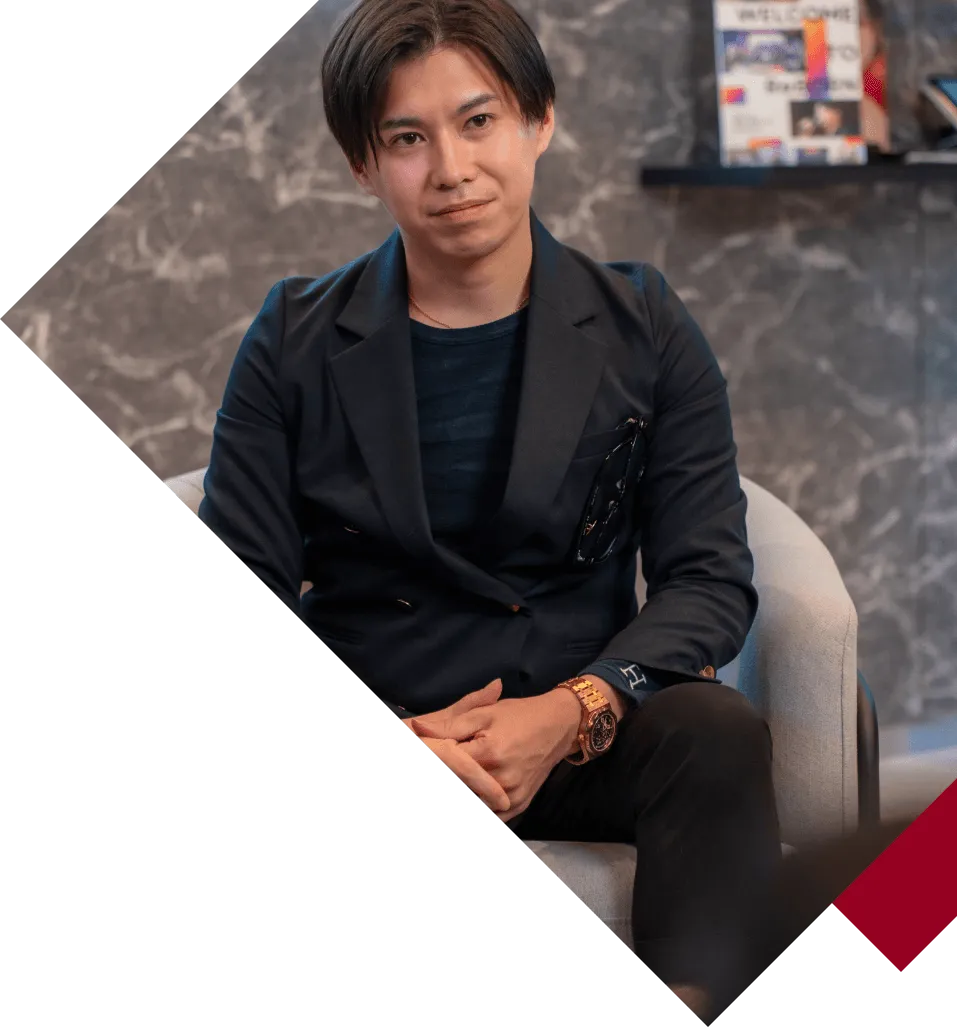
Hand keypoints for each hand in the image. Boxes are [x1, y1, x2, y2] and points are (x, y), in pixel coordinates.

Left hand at [410, 685, 580, 823]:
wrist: (559, 726)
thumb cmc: (519, 715)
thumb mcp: (484, 713)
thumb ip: (449, 725)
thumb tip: (415, 727)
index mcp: (489, 752)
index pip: (449, 765)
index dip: (436, 759)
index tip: (426, 752)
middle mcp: (501, 779)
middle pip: (461, 786)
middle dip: (451, 776)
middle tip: (446, 765)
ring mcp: (511, 796)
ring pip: (475, 802)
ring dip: (465, 789)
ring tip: (460, 777)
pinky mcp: (519, 806)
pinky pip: (492, 815)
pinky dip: (480, 805)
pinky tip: (473, 790)